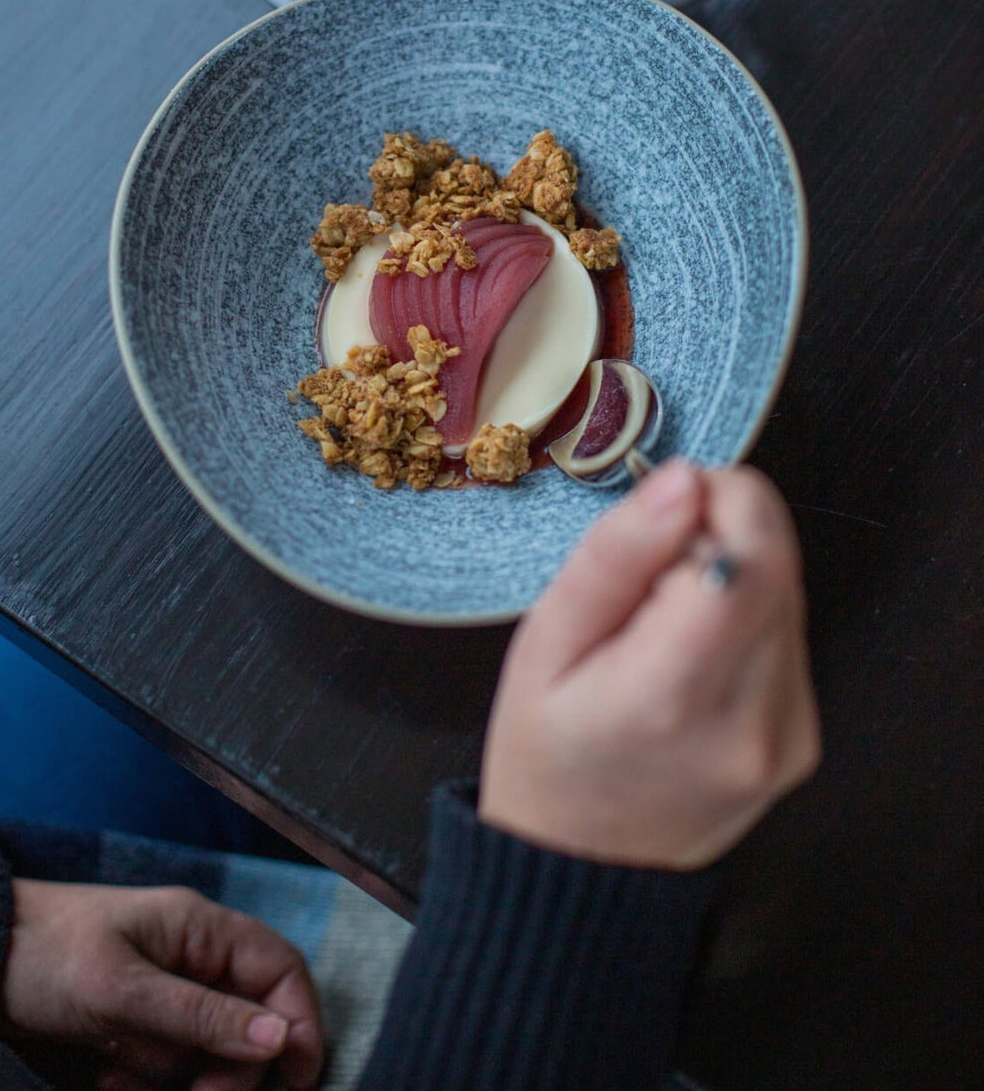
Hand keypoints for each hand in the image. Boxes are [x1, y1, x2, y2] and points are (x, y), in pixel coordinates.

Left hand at [3, 880, 323, 1090]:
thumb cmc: (47, 953)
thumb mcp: (124, 989)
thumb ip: (203, 1016)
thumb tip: (279, 1037)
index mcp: (202, 930)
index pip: (279, 970)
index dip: (300, 1021)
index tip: (300, 1078)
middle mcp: (194, 961)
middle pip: (249, 1025)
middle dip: (227, 1069)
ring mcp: (167, 998)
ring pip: (205, 1057)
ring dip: (172, 1077)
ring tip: (118, 1068)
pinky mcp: (139, 1032)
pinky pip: (164, 1072)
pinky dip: (139, 1082)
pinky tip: (105, 1073)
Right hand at [479, 459, 820, 868]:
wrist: (579, 869)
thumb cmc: (546, 751)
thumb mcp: (546, 641)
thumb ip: (617, 556)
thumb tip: (684, 480)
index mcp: (670, 695)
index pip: (747, 555)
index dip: (718, 502)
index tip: (667, 508)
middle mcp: (748, 722)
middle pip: (779, 565)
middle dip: (725, 528)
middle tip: (655, 562)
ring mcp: (785, 738)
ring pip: (790, 593)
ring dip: (737, 571)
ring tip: (665, 618)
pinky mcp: (802, 742)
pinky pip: (790, 636)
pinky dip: (748, 616)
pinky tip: (693, 651)